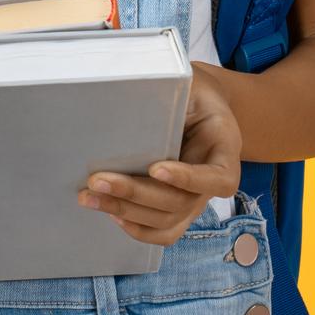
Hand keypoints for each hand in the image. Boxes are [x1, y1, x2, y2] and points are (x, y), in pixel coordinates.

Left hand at [77, 64, 242, 245]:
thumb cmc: (194, 92)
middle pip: (180, 202)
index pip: (217, 178)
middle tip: (97, 180)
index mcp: (225, 148)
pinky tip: (109, 213)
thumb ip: (173, 91)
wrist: (200, 104)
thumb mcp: (192, 84)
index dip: (188, 178)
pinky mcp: (177, 206)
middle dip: (136, 193)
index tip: (156, 168)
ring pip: (166, 220)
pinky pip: (162, 230)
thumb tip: (129, 89)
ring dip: (126, 212)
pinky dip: (137, 228)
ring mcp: (195, 198)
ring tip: (90, 197)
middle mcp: (212, 180)